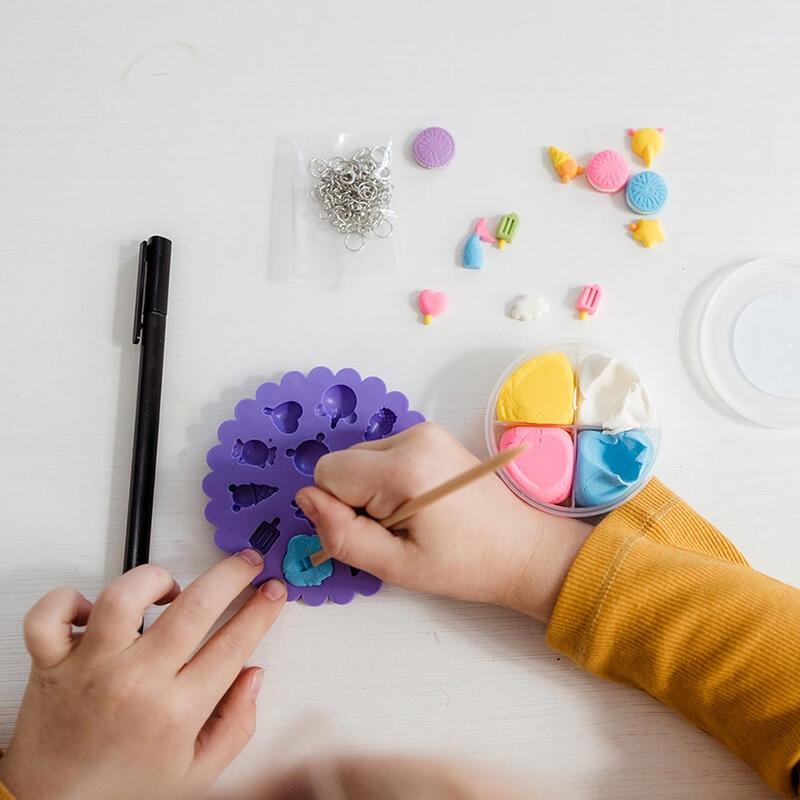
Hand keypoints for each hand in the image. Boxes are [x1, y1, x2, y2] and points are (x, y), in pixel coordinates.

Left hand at [0, 552, 285, 799]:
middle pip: (196, 606)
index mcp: (176, 713)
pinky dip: (69, 600)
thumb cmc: (123, 792)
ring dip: (155, 579)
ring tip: (170, 588)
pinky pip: (50, 615)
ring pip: (124, 597)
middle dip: (233, 574)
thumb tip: (253, 674)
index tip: (273, 591)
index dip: (262, 609)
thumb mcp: (196, 775)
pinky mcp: (51, 664)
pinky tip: (94, 608)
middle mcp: (136, 683)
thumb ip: (236, 726)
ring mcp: (90, 669)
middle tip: (247, 563)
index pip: (235, 643)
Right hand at [295, 423, 589, 619]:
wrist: (523, 548)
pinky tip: (420, 503)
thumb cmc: (467, 565)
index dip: (338, 511)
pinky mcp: (431, 435)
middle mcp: (413, 438)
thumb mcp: (396, 567)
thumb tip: (305, 498)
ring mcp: (425, 431)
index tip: (376, 533)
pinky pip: (382, 455)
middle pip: (342, 463)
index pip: (327, 474)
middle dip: (355, 499)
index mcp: (404, 469)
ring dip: (372, 490)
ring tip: (413, 518)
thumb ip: (341, 534)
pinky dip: (388, 480)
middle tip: (397, 530)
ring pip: (360, 458)